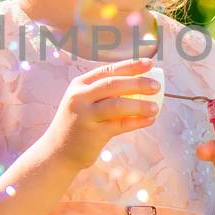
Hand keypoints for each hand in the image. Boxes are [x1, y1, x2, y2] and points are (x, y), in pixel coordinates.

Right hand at [40, 58, 161, 170]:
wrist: (58, 151)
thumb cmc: (78, 123)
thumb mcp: (84, 102)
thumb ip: (104, 93)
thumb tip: (139, 84)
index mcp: (79, 84)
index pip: (108, 70)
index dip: (130, 65)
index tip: (149, 63)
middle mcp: (80, 97)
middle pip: (113, 85)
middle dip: (138, 83)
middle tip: (156, 86)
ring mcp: (85, 115)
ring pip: (117, 105)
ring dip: (140, 104)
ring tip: (156, 107)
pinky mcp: (93, 134)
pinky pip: (120, 125)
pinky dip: (137, 121)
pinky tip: (149, 120)